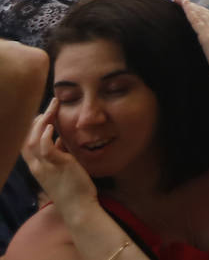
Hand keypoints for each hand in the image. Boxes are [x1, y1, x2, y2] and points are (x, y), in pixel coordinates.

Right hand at [22, 101, 97, 216]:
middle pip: (27, 139)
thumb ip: (59, 154)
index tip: (43, 112)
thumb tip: (60, 140)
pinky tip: (51, 127)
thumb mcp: (62, 167)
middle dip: (36, 120)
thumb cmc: (73, 187)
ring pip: (33, 142)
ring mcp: (46, 167)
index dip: (33, 127)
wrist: (78, 207)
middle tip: (51, 104)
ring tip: (51, 109)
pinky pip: (46, 150)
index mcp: (38, 167)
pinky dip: (45, 137)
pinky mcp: (59, 166)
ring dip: (41, 123)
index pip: (27, 143)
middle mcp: (38, 167)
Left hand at [176, 0, 208, 81]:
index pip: (208, 16)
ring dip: (188, 5)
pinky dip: (189, 12)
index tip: (190, 5)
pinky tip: (183, 7)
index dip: (199, 9)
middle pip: (203, 12)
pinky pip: (196, 21)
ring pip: (198, 13)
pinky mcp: (207, 36)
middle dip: (191, 4)